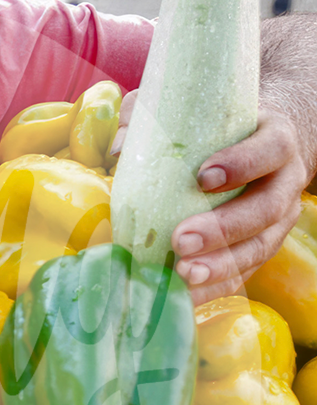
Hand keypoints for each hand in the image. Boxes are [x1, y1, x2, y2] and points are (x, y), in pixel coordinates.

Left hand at [170, 106, 315, 304]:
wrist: (264, 146)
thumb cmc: (218, 126)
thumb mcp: (191, 110)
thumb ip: (152, 115)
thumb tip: (119, 150)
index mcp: (275, 138)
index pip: (269, 149)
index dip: (241, 164)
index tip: (202, 177)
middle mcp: (286, 180)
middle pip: (265, 208)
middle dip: (224, 228)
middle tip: (181, 240)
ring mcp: (280, 218)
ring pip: (260, 246)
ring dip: (222, 265)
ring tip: (185, 275)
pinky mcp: (266, 245)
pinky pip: (247, 271)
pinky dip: (218, 286)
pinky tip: (187, 294)